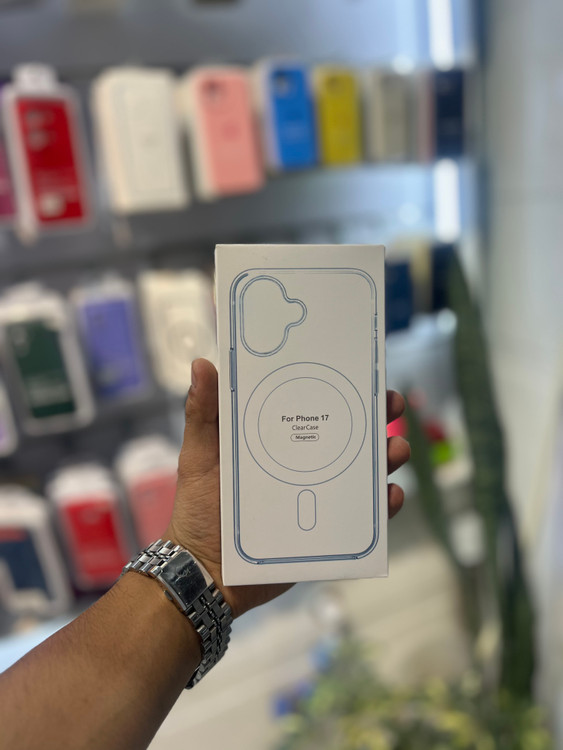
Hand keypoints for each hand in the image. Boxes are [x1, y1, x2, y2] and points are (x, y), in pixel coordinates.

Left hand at [166, 359, 409, 618]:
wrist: (206, 572)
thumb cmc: (199, 509)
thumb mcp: (199, 457)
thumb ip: (202, 414)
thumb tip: (202, 364)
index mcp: (277, 441)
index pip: (315, 407)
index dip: (341, 388)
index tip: (363, 372)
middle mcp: (303, 465)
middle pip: (348, 436)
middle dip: (377, 418)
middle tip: (390, 407)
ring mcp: (317, 497)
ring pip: (362, 474)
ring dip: (386, 458)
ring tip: (395, 450)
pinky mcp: (326, 530)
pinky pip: (362, 517)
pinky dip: (383, 507)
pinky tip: (390, 496)